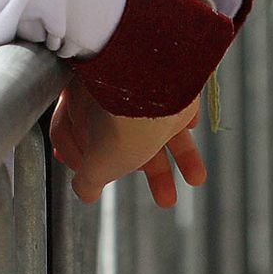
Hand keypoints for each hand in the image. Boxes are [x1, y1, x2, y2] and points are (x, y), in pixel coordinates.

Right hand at [49, 78, 205, 206]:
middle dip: (150, 172)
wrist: (151, 77)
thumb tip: (85, 193)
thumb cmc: (116, 122)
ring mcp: (134, 84)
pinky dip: (183, 117)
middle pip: (127, 139)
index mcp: (79, 109)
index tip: (101, 182)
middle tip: (166, 198)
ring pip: (156, 124)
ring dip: (178, 156)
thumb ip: (88, 181)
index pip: (76, 139)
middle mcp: (104, 94)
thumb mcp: (97, 164)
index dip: (89, 165)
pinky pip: (174, 99)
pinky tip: (191, 126)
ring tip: (196, 178)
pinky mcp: (163, 76)